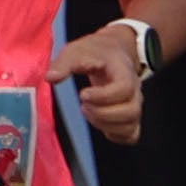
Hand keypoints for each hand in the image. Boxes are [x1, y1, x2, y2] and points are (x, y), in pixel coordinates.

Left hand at [62, 19, 150, 144]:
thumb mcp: (77, 50)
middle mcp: (134, 91)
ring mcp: (134, 106)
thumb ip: (64, 63)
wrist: (113, 52)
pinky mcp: (130, 118)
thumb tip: (50, 77)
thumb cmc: (95, 53)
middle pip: (130, 111)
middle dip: (102, 113)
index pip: (124, 88)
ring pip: (130, 126)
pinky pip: (130, 135)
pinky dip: (115, 135)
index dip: (104, 96)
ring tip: (88, 112)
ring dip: (106, 125)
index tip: (83, 94)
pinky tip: (99, 123)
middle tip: (84, 105)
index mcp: (124, 73)